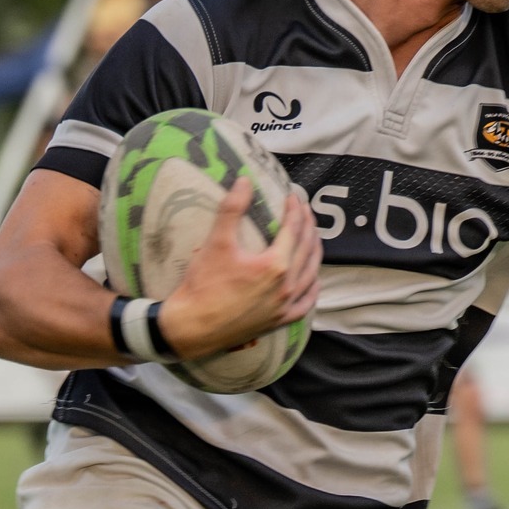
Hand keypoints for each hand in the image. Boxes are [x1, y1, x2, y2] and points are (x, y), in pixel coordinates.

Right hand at [160, 182, 321, 359]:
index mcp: (275, 265)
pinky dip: (312, 288)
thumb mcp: (216, 242)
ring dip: (314, 253)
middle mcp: (286, 286)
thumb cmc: (203, 285)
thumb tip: (245, 181)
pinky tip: (313, 280)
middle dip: (308, 226)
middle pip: (307, 250)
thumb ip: (232, 209)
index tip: (293, 196)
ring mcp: (285, 306)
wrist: (193, 327)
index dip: (295, 210)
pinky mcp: (278, 321)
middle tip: (305, 210)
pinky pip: (305, 304)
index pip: (293, 230)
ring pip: (311, 275)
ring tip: (313, 238)